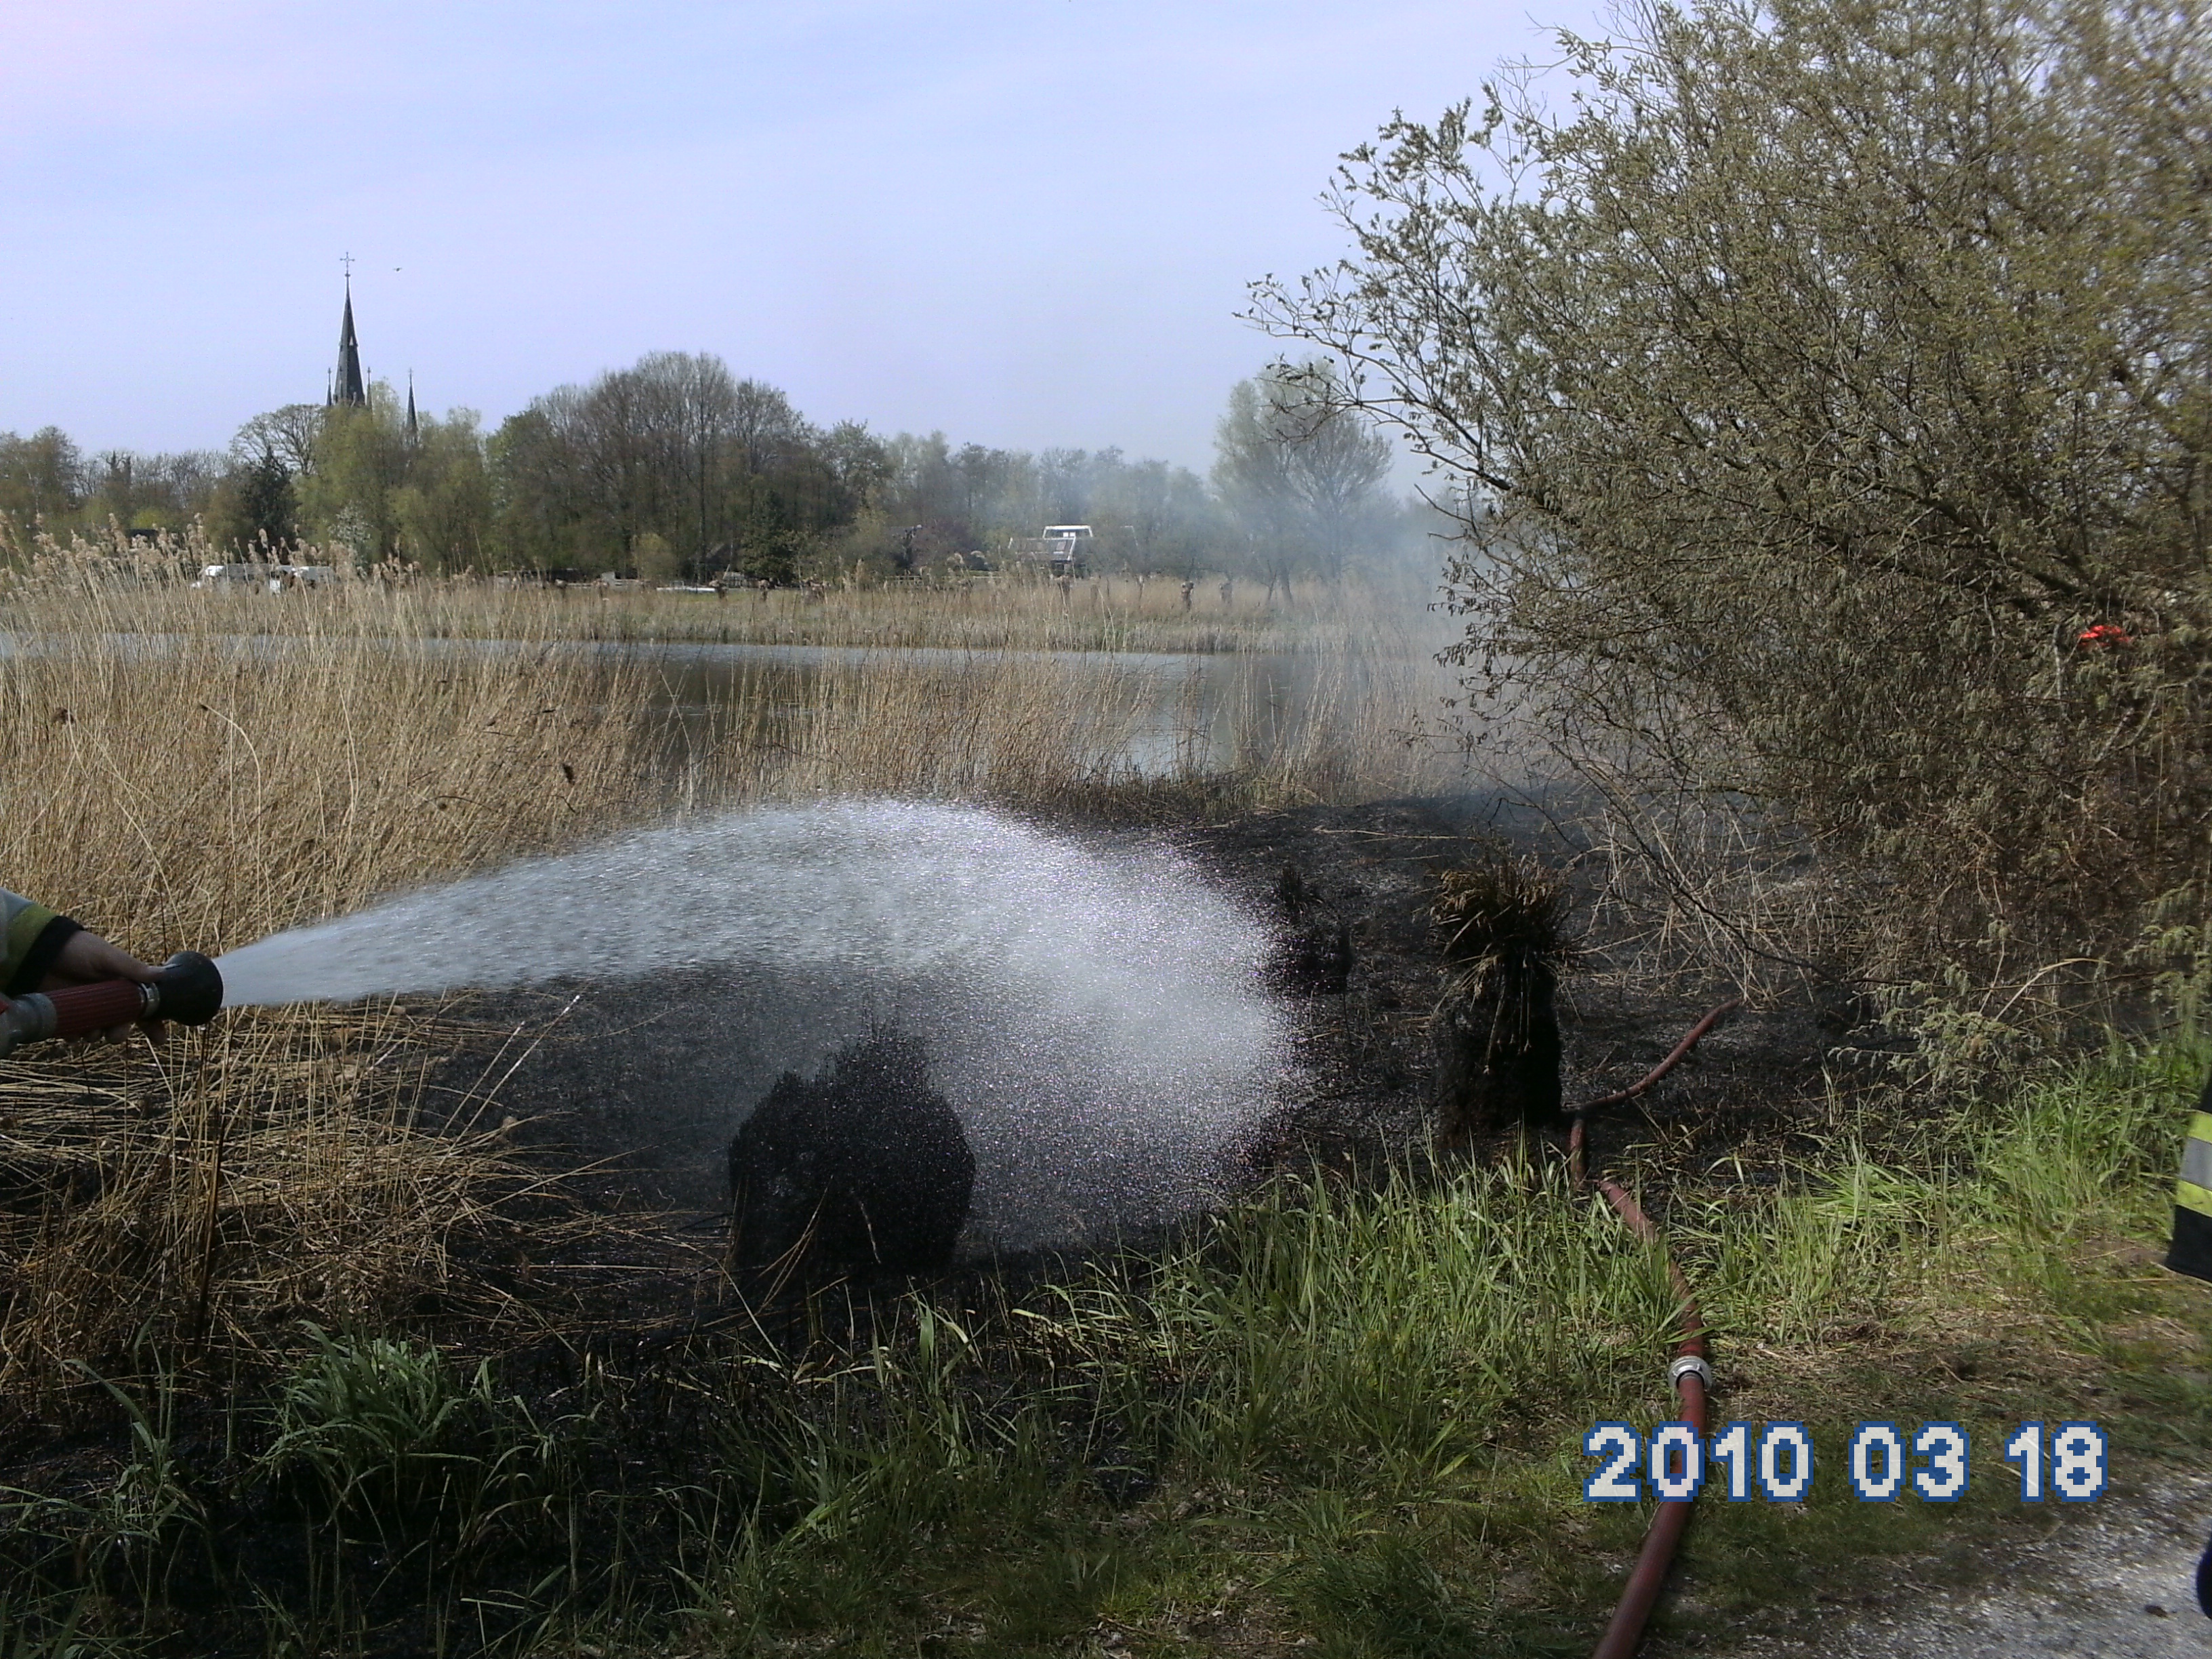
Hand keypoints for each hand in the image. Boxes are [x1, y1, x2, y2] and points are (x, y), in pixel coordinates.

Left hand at [41, 930, 161, 1042]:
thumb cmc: (78, 949)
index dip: (153, 1022)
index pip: (143, 1005)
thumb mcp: (106, 957)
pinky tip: (71, 1031)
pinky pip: (74, 1030)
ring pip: (97, 1030)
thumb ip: (132, 968)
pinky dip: (74, 1034)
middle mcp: (107, 998)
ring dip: (96, 1035)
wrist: (40, 950)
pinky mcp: (66, 1013)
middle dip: (119, 1033)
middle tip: (114, 1036)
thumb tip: (162, 975)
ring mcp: (86, 1007)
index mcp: (122, 984)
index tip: (160, 1038)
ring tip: (90, 1031)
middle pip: (120, 1023)